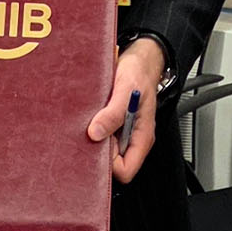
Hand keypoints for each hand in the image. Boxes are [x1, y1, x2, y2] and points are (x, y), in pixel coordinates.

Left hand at [87, 37, 165, 183]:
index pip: (126, 170)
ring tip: (90, 121)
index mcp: (142, 137)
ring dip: (94, 141)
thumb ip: (114, 113)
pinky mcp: (111, 126)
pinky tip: (89, 118)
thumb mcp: (126, 89)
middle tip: (90, 132)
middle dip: (99, 154)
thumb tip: (96, 133)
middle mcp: (131, 139)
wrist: (137, 59)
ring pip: (104, 151)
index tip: (99, 143)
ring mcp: (121, 134)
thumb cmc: (138, 73)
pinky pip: (99, 137)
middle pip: (113, 165)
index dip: (111, 163)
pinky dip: (92, 131)